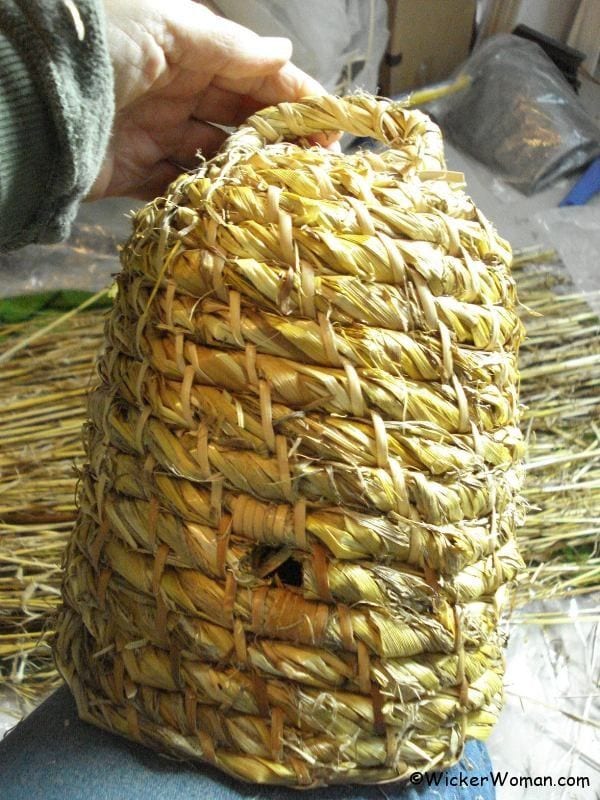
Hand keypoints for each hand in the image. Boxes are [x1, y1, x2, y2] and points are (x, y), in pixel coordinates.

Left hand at [90, 0, 328, 199]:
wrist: (32, 99)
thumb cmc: (102, 47)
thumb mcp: (171, 31)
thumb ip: (231, 46)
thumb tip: (285, 51)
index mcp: (188, 51)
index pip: (254, 73)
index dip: (294, 96)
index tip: (327, 127)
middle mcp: (176, 92)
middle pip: (241, 116)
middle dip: (279, 137)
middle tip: (314, 166)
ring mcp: (155, 135)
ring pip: (217, 156)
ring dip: (248, 170)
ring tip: (282, 189)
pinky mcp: (134, 173)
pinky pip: (180, 187)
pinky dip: (207, 196)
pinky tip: (236, 205)